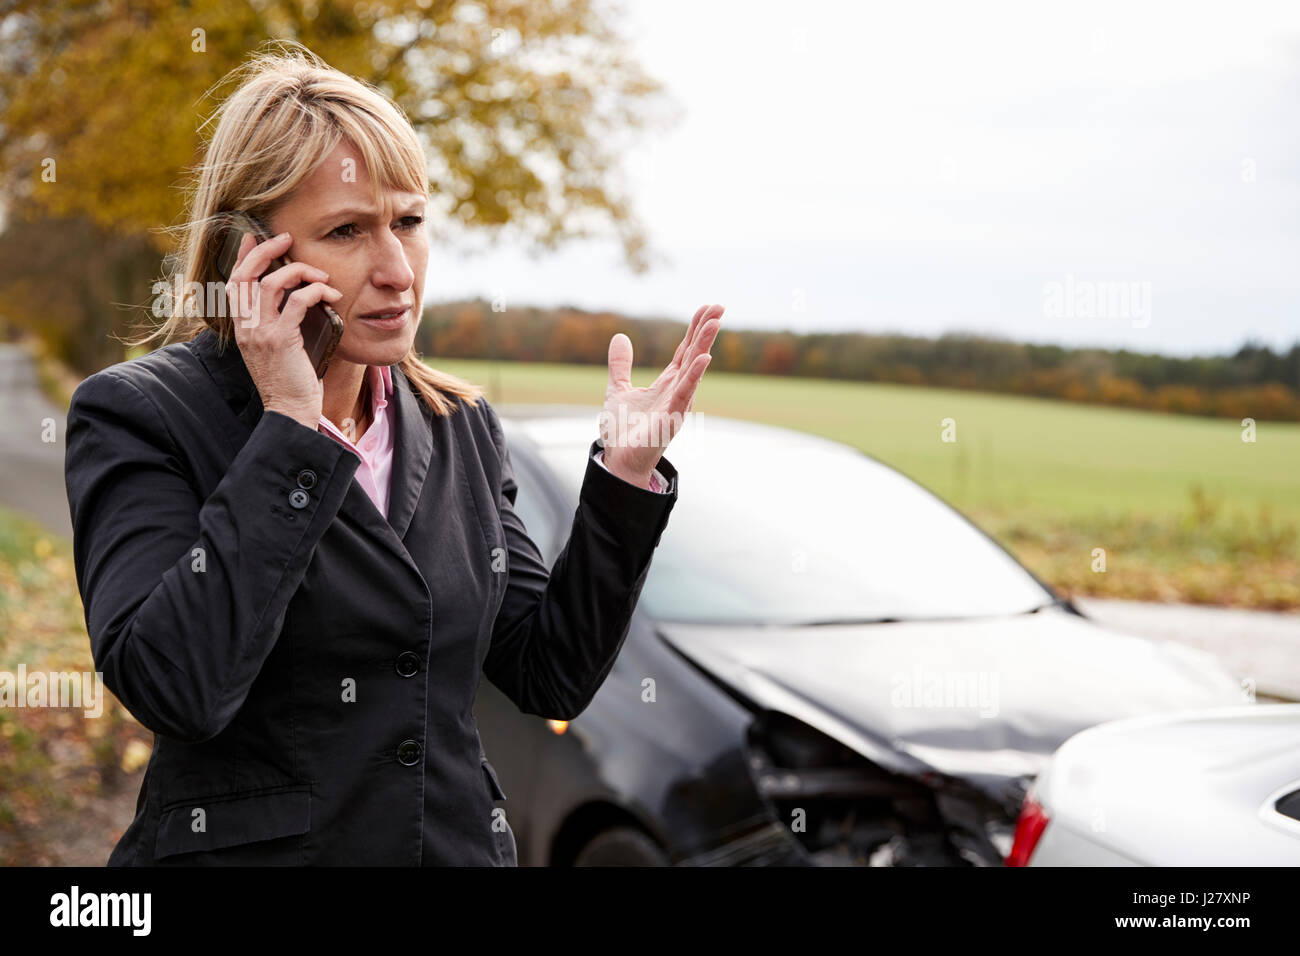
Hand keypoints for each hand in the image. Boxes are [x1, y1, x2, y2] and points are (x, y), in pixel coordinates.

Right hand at [225, 231, 342, 428]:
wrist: (290, 412)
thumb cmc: (291, 382)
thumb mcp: (277, 349)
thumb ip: (278, 324)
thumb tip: (296, 300)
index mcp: (242, 328)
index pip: (235, 283)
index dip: (243, 256)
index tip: (253, 236)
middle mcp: (246, 327)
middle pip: (246, 275)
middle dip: (265, 250)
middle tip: (286, 238)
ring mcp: (261, 333)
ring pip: (273, 283)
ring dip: (300, 271)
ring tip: (321, 276)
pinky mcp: (281, 340)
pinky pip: (296, 302)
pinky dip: (315, 291)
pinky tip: (330, 294)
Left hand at [599, 303, 723, 486]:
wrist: (619, 461)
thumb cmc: (623, 432)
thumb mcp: (618, 389)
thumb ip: (620, 365)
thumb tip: (620, 337)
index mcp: (667, 384)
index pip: (684, 351)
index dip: (695, 329)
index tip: (707, 307)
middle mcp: (676, 391)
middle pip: (693, 354)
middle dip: (705, 330)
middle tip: (720, 306)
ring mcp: (676, 404)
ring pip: (694, 369)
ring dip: (704, 345)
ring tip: (716, 322)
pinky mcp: (671, 418)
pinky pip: (685, 393)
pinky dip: (694, 375)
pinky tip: (703, 358)